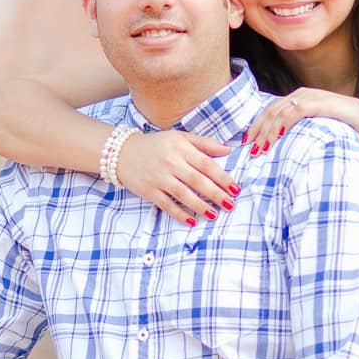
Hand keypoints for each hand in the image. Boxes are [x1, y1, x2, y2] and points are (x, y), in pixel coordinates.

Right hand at [115, 128, 238, 226]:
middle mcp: (171, 162)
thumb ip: (204, 143)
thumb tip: (228, 149)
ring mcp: (159, 178)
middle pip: (197, 180)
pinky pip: (166, 204)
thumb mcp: (180, 138)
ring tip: (214, 215)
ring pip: (183, 194)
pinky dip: (179, 213)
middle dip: (215, 194)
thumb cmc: (156, 145)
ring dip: (200, 206)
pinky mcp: (149, 191)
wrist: (123, 152)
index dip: (222, 177)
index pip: (206, 164)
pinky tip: (191, 221)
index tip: (235, 189)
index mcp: (180, 148)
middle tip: (230, 204)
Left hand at [243, 88, 358, 153]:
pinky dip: (284, 122)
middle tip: (249, 148)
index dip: (257, 126)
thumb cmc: (345, 134)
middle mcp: (304, 95)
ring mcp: (314, 97)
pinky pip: (297, 110)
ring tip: (260, 147)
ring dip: (268, 130)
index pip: (271, 111)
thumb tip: (282, 151)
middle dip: (258, 129)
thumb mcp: (317, 133)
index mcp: (301, 100)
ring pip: (281, 111)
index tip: (246, 143)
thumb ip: (300, 134)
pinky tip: (276, 136)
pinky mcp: (323, 103)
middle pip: (271, 110)